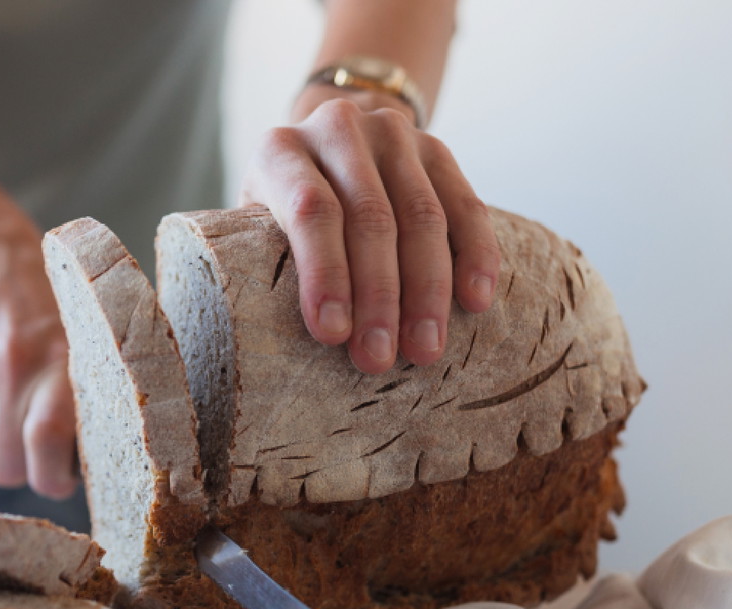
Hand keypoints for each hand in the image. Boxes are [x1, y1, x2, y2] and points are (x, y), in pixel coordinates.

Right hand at [0, 203, 79, 498]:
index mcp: (55, 356)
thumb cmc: (52, 298)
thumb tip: (82, 462)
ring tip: (21, 403)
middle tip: (44, 451)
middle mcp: (9, 363)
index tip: (64, 477)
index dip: (54, 477)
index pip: (46, 441)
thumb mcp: (85, 335)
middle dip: (25, 469)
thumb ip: (82, 394)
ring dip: (3, 440)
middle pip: (5, 466)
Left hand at [239, 90, 500, 373]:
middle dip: (378, 296)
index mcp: (280, 150)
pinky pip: (465, 205)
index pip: (310, 211)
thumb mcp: (255, 226)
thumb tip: (288, 339)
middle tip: (379, 358)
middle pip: (370, 217)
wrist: (323, 147)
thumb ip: (267, 259)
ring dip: (427, 290)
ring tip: (424, 349)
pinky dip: (476, 255)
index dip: (325, 273)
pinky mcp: (436, 148)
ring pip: (421, 215)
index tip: (332, 334)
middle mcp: (337, 129)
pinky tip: (476, 300)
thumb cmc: (277, 211)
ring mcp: (392, 133)